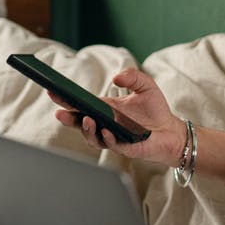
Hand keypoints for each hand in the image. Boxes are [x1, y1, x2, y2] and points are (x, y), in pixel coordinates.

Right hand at [52, 68, 185, 167]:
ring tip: (86, 119)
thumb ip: (132, 76)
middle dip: (68, 118)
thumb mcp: (145, 86)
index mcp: (105, 108)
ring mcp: (112, 137)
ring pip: (92, 137)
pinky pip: (111, 145)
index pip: (81, 104)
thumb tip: (116, 77)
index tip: (53, 91)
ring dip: (86, 129)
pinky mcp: (124, 148)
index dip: (66, 100)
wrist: (171, 130)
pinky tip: (106, 131)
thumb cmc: (156, 109)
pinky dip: (106, 138)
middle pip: (79, 123)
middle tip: (59, 113)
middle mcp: (105, 124)